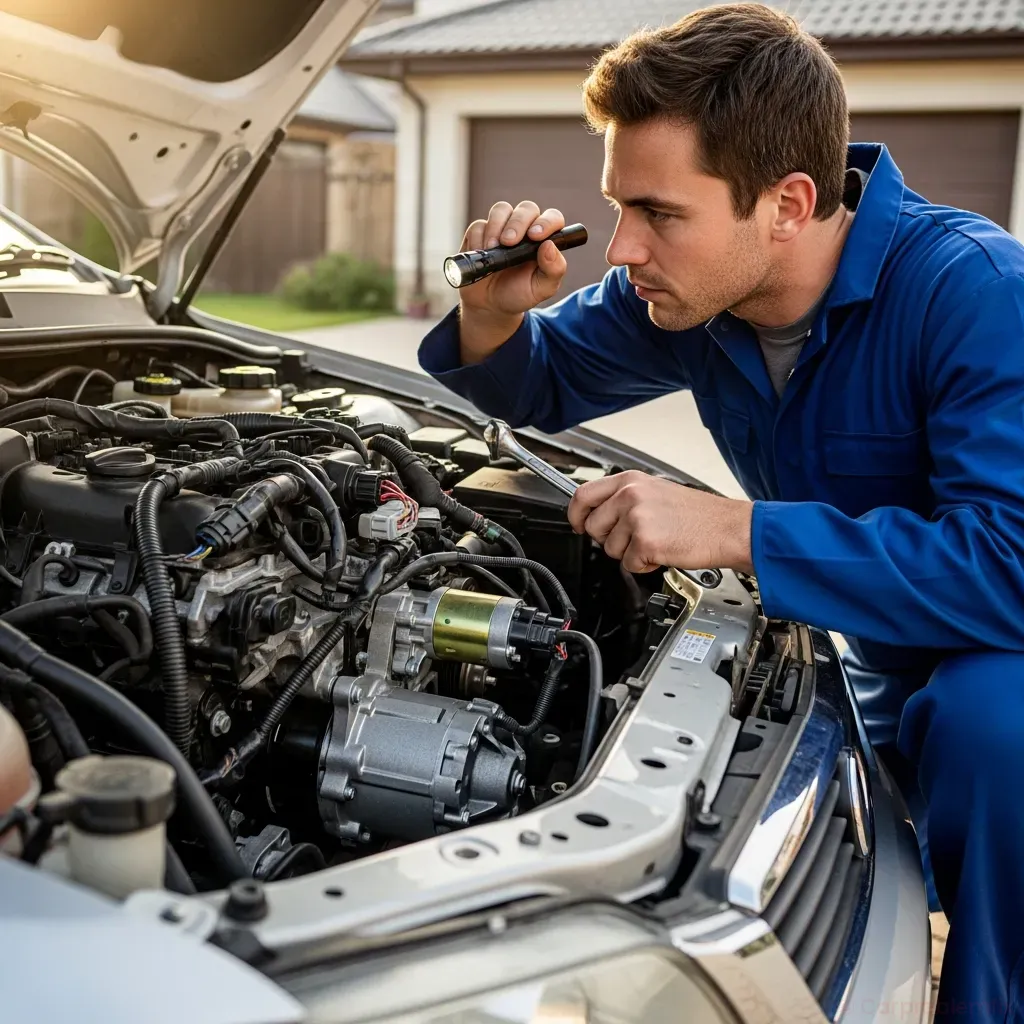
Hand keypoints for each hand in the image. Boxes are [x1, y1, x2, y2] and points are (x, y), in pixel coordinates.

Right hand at [457, 201, 567, 364]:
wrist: (489, 304)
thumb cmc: (519, 294)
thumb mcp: (541, 289)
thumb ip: (553, 270)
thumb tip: (550, 245)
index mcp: (544, 239)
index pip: (553, 218)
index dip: (546, 222)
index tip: (535, 236)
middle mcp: (525, 228)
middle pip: (526, 209)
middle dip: (517, 223)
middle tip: (509, 242)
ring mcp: (502, 227)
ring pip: (501, 209)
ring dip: (496, 226)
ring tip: (492, 248)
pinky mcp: (480, 232)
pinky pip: (479, 225)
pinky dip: (478, 239)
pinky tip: (481, 254)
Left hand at [568, 471, 754, 574]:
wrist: (728, 528)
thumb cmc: (698, 513)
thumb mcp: (656, 491)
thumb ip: (625, 497)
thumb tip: (598, 512)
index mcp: (630, 480)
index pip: (583, 495)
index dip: (575, 514)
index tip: (577, 523)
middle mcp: (630, 495)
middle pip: (592, 527)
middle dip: (608, 539)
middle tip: (632, 538)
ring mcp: (637, 518)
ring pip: (609, 549)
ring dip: (629, 553)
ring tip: (655, 542)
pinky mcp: (645, 542)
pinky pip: (629, 564)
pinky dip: (644, 565)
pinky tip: (662, 552)